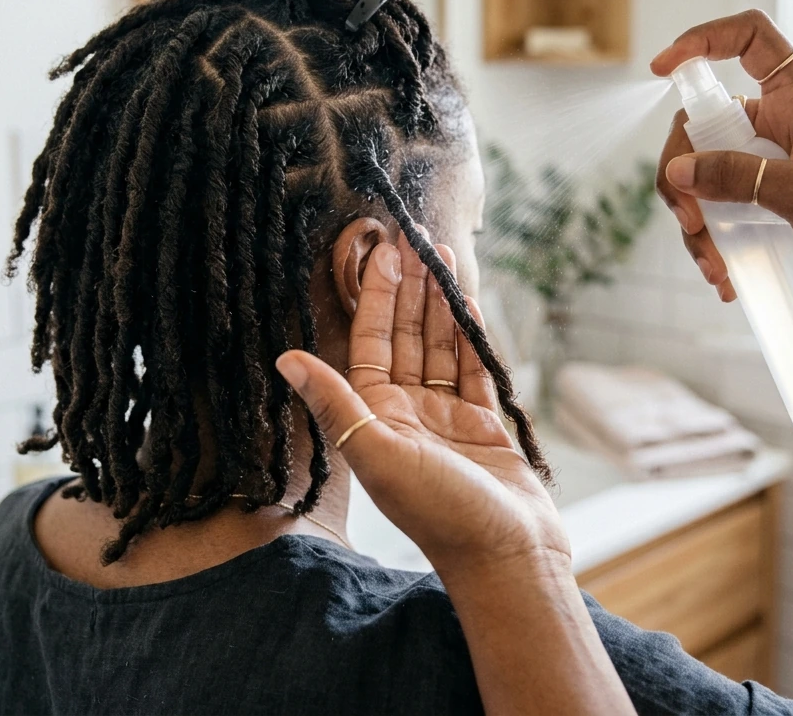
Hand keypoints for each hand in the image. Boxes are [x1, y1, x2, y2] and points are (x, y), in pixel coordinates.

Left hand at [274, 236, 567, 575]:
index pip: (372, 343)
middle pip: (407, 337)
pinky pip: (473, 369)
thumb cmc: (440, 512)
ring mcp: (446, 418)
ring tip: (443, 256)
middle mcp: (408, 413)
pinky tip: (469, 302)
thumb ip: (336, 402)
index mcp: (377, 418)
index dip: (377, 296)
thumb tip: (285, 358)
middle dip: (411, 288)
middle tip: (416, 238)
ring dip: (440, 303)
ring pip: (441, 347)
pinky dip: (472, 336)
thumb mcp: (377, 453)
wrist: (506, 555)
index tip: (383, 250)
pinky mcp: (482, 425)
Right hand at [650, 9, 792, 308]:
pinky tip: (724, 274)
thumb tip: (678, 171)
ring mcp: (772, 162)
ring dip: (696, 219)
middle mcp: (782, 125)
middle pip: (705, 123)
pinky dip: (714, 239)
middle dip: (682, 172)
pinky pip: (722, 206)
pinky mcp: (769, 198)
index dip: (704, 39)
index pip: (751, 40)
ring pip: (705, 172)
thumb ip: (738, 177)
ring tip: (714, 265)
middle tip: (689, 219)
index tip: (662, 68)